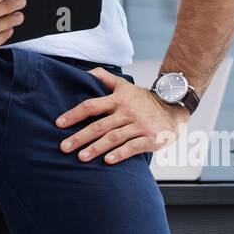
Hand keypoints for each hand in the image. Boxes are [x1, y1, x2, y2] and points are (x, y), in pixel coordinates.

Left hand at [53, 67, 189, 163]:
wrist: (174, 108)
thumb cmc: (144, 100)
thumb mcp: (125, 86)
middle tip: (64, 147)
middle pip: (100, 125)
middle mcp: (127, 112)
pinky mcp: (150, 138)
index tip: (59, 124)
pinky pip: (133, 147)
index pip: (91, 106)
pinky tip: (107, 161)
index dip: (74, 114)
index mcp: (118, 100)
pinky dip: (120, 154)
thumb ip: (105, 79)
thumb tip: (86, 72)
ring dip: (96, 148)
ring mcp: (139, 125)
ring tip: (81, 157)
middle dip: (80, 137)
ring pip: (114, 137)